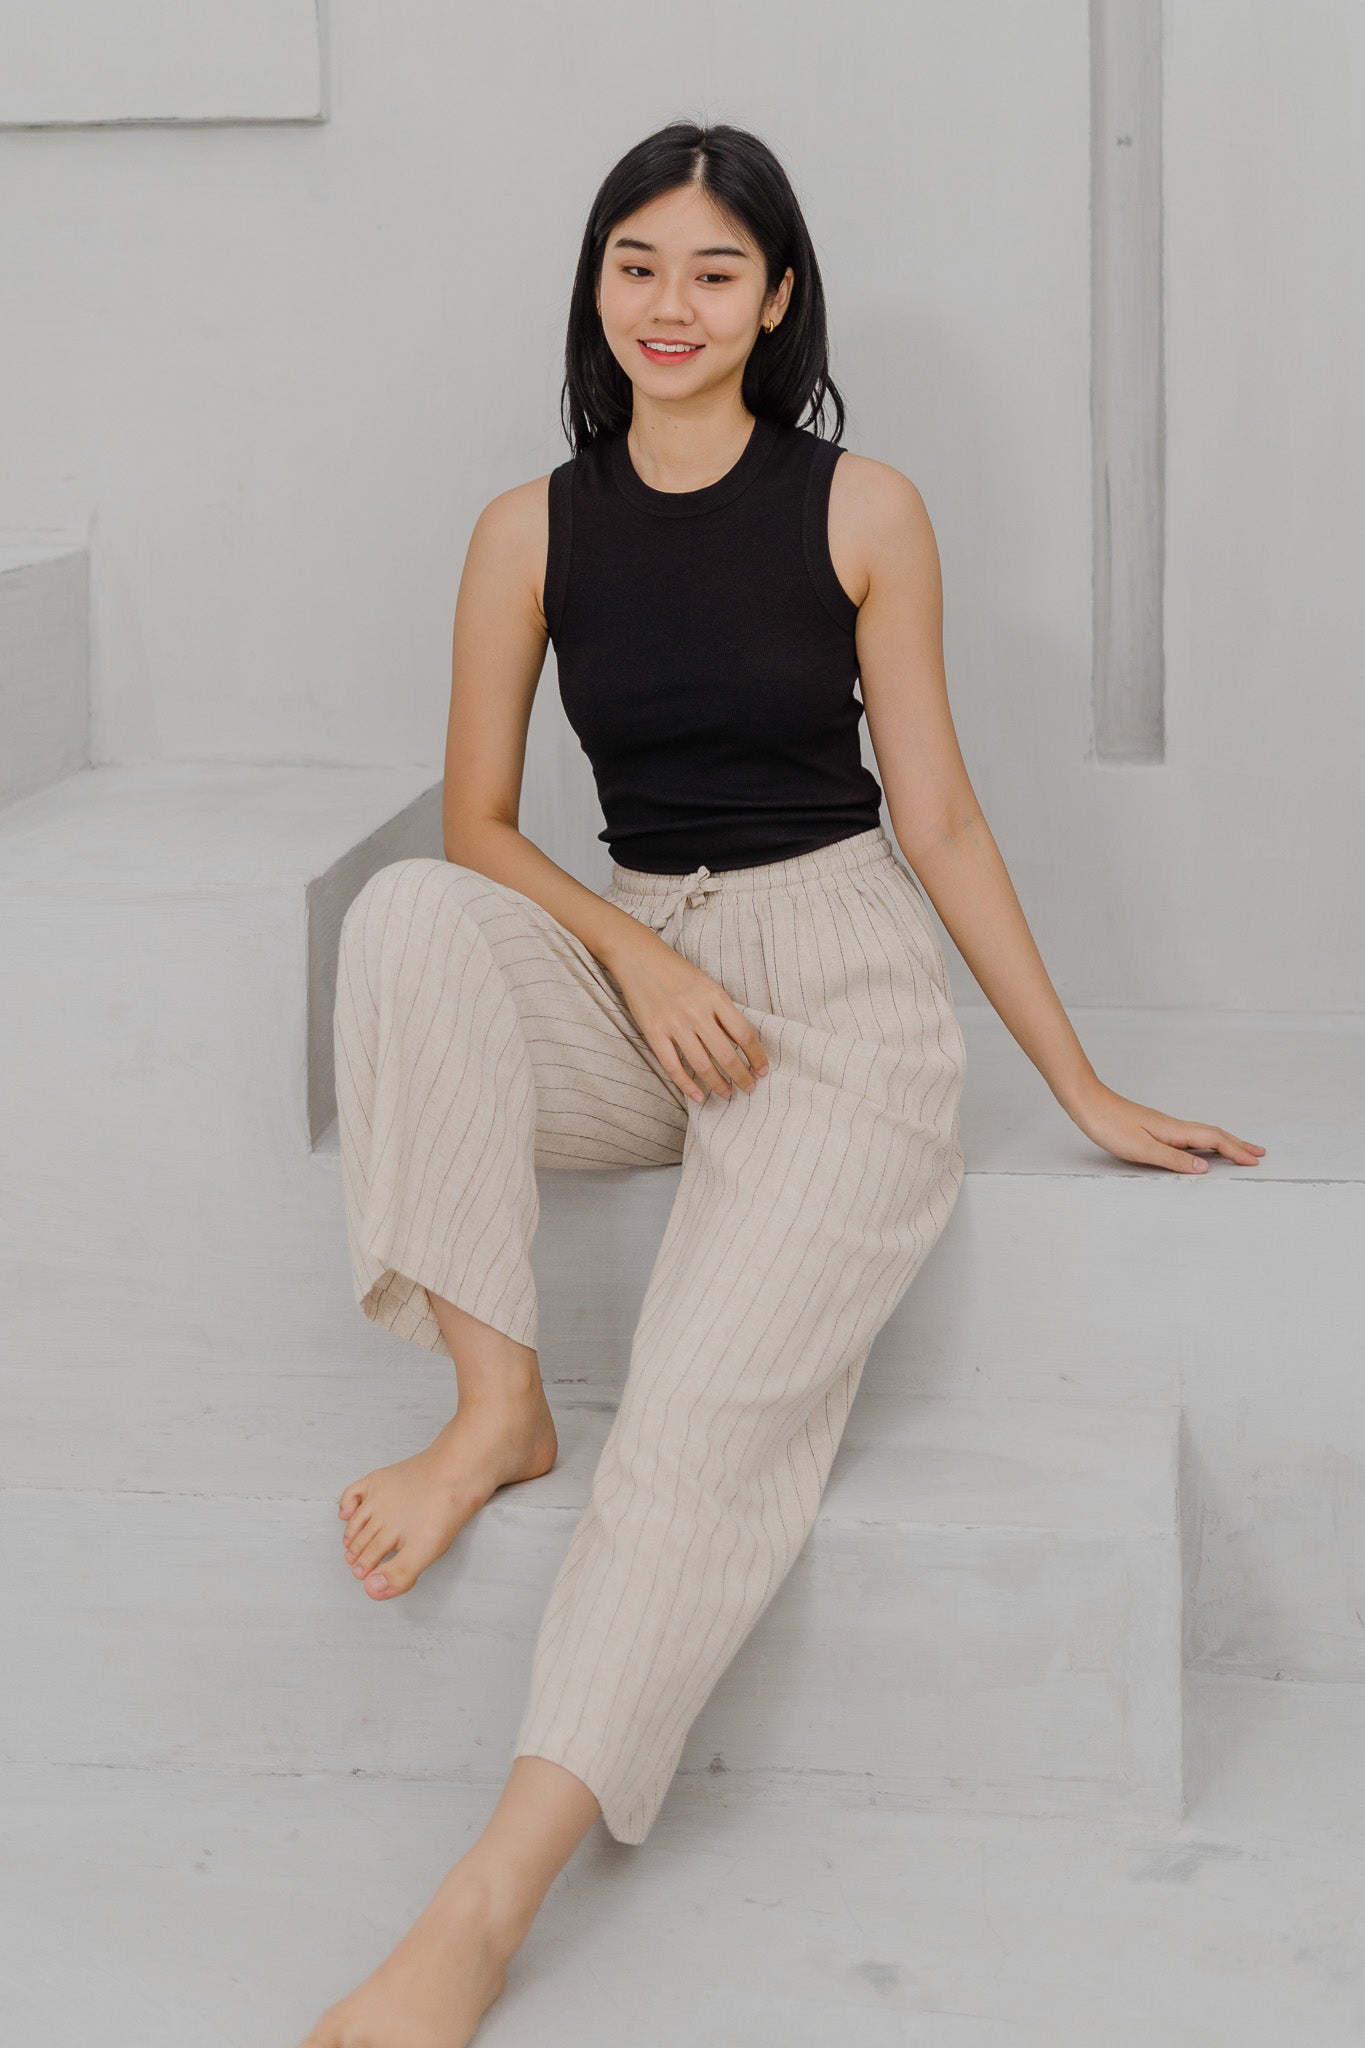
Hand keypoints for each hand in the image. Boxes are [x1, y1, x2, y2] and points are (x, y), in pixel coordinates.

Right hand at [607, 931, 768, 1105]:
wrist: (638, 957)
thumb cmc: (677, 972)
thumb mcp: (707, 984)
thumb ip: (722, 1010)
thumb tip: (741, 1042)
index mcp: (715, 997)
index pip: (744, 1034)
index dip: (756, 1056)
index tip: (763, 1070)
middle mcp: (696, 1011)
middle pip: (726, 1054)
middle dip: (741, 1076)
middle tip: (749, 1088)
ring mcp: (674, 1023)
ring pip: (702, 1064)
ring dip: (718, 1084)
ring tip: (727, 1094)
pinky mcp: (654, 1033)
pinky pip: (673, 1066)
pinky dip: (687, 1085)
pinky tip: (698, 1096)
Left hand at [1065, 1079, 1265, 1173]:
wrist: (1088, 1103)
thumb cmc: (1110, 1126)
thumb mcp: (1141, 1148)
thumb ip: (1173, 1159)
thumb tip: (1204, 1168)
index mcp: (1174, 1131)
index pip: (1213, 1140)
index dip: (1236, 1150)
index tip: (1255, 1160)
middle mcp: (1173, 1126)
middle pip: (1214, 1134)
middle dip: (1238, 1145)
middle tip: (1260, 1153)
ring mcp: (1165, 1127)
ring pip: (1203, 1135)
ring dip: (1224, 1143)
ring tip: (1240, 1151)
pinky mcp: (1154, 1129)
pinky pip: (1189, 1137)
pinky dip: (1205, 1143)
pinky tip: (1202, 1148)